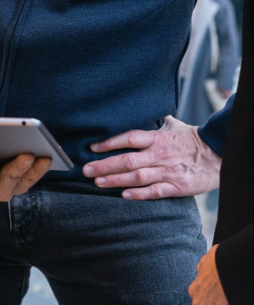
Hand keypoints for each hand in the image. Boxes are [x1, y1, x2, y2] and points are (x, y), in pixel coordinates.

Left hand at [0, 152, 51, 201]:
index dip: (39, 169)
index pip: (30, 177)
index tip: (47, 158)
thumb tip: (27, 136)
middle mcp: (3, 190)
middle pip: (11, 177)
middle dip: (19, 166)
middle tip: (27, 155)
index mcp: (17, 184)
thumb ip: (16, 151)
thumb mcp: (8, 158)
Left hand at [82, 116, 220, 199]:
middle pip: (127, 160)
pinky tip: (124, 195)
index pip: (128, 137)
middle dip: (104, 165)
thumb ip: (154, 121)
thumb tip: (140, 109)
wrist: (219, 155)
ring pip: (137, 177)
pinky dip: (139, 194)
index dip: (109, 142)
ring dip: (115, 180)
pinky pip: (155, 191)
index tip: (92, 147)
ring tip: (97, 182)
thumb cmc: (192, 139)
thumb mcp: (172, 125)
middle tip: (85, 170)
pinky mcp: (177, 187)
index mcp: (157, 138)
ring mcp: (167, 172)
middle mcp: (159, 155)